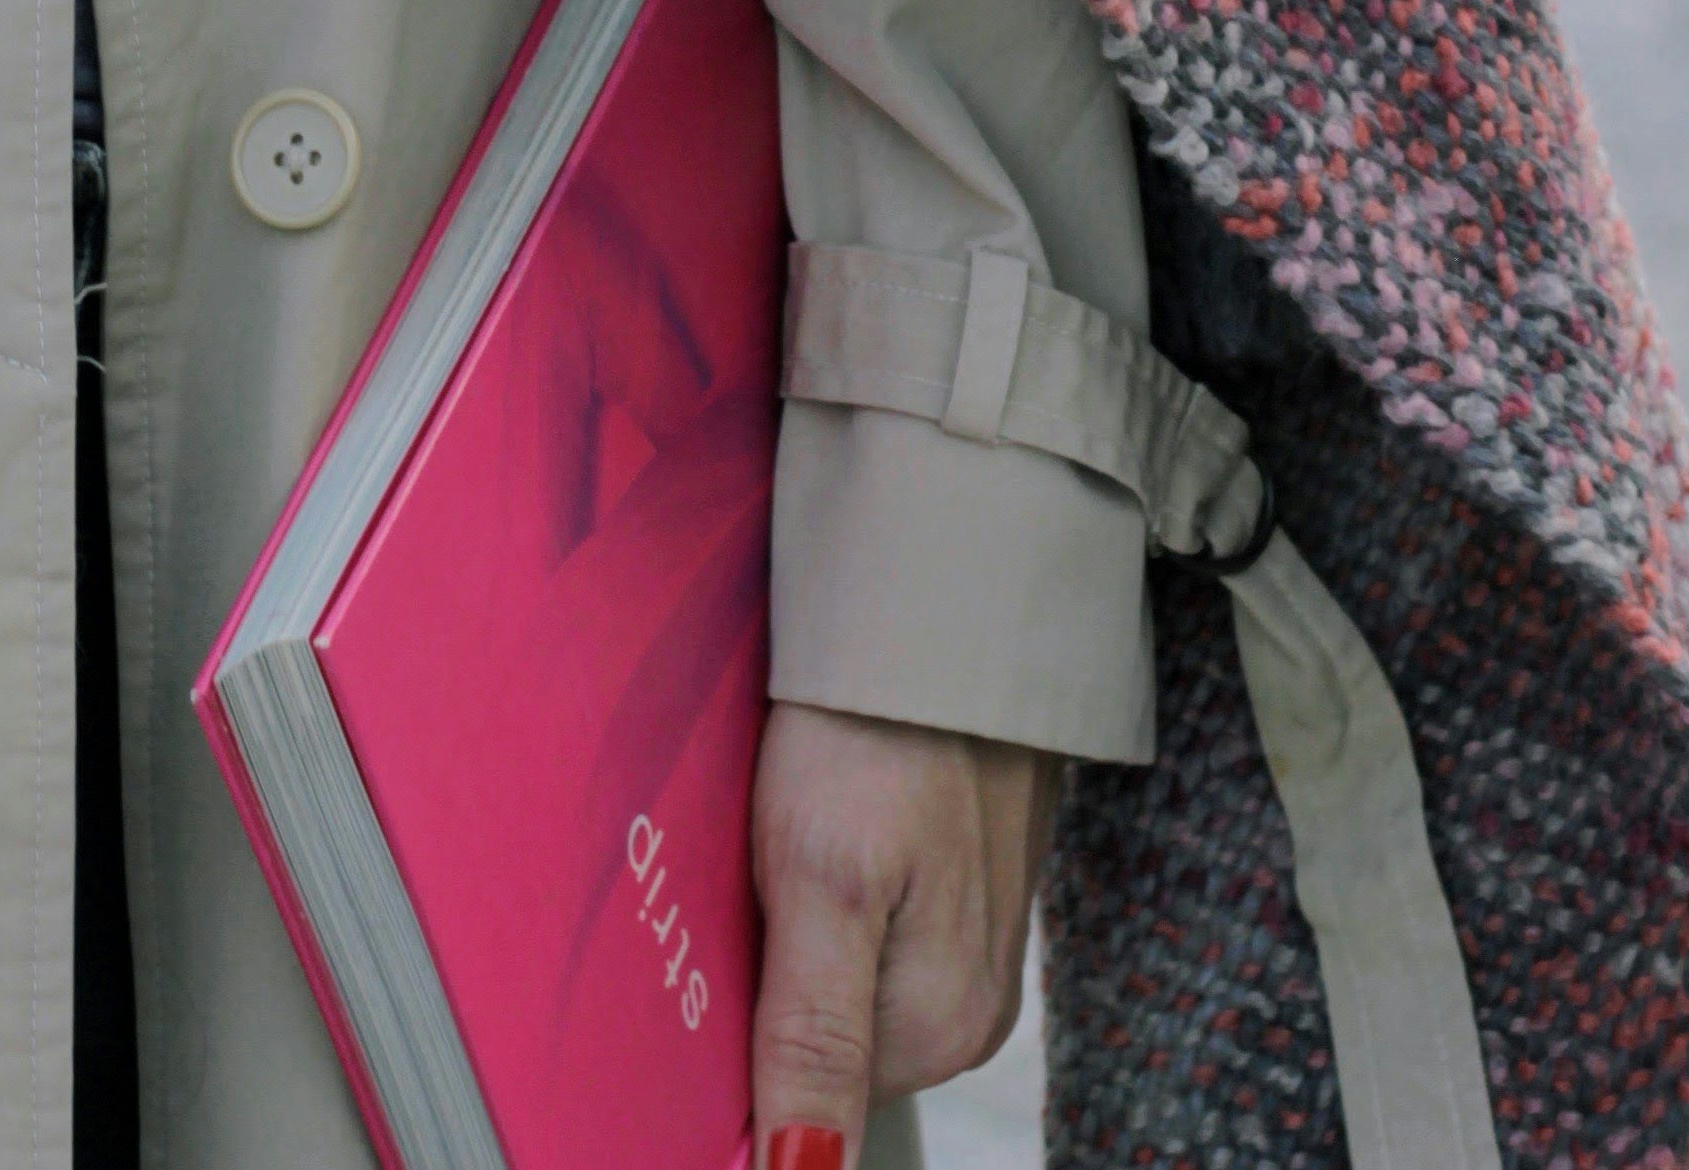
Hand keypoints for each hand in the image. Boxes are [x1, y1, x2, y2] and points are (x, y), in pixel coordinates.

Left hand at [749, 701, 1059, 1168]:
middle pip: (820, 1034)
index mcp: (938, 1029)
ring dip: (792, 919)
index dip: (740, 1031)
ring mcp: (969, 939)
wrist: (947, 594)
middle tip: (746, 870)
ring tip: (775, 833)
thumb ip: (811, 1040)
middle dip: (767, 971)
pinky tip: (809, 814)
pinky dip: (823, 877)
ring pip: (838, 972)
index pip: (803, 1094)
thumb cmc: (881, 723)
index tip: (719, 943)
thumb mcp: (823, 883)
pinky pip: (866, 917)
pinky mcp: (958, 877)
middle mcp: (967, 1005)